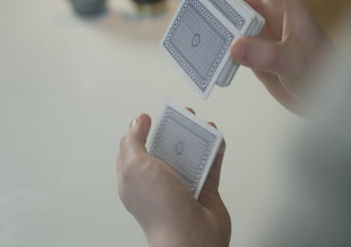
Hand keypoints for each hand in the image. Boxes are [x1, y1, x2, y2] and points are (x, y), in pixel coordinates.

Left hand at [117, 111, 229, 246]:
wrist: (191, 236)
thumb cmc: (160, 207)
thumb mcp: (136, 167)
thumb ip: (133, 142)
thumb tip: (137, 122)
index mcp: (137, 178)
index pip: (135, 150)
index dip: (141, 131)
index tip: (152, 117)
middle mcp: (159, 181)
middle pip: (166, 148)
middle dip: (175, 130)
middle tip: (184, 116)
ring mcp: (183, 186)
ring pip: (190, 155)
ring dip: (198, 138)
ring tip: (204, 124)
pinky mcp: (205, 190)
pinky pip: (211, 166)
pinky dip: (215, 151)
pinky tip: (217, 139)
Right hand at [182, 0, 331, 114]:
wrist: (323, 98)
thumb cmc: (321, 72)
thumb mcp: (294, 61)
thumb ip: (267, 54)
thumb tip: (234, 47)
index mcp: (286, 6)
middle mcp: (271, 16)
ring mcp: (261, 35)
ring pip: (232, 19)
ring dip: (213, 16)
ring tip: (188, 14)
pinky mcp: (255, 54)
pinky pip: (231, 43)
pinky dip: (218, 43)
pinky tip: (203, 45)